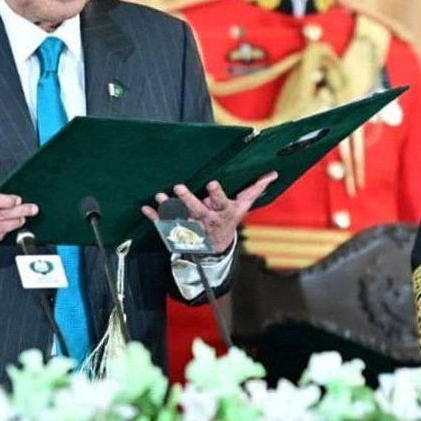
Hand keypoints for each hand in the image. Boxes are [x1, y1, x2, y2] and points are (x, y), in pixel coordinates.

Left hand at [141, 172, 277, 252]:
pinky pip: (165, 224)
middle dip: (189, 200)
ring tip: (159, 197)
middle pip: (198, 210)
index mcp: (223, 212)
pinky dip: (155, 217)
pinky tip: (146, 208)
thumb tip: (273, 173)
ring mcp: (192, 226)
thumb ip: (256, 188)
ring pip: (180, 217)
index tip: (212, 183)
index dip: (217, 194)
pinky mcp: (179, 230)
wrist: (216, 246)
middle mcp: (207, 220)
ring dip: (169, 207)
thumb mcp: (244, 206)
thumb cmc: (230, 218)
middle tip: (179, 187)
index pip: (221, 202)